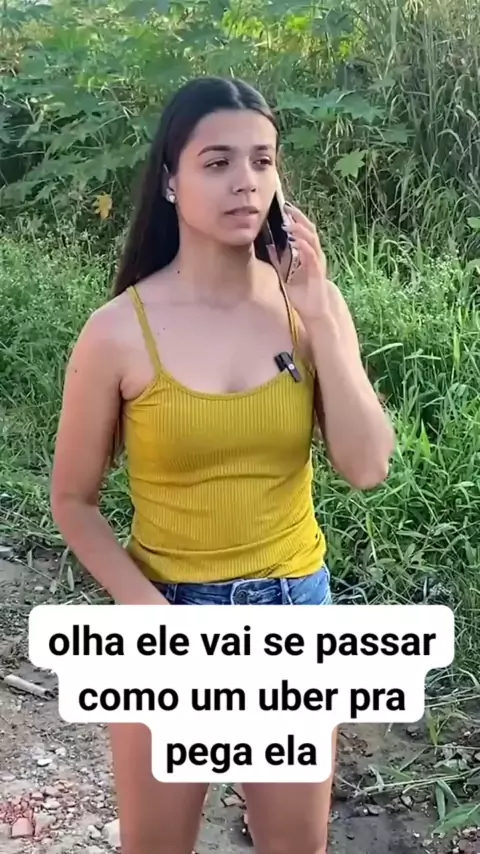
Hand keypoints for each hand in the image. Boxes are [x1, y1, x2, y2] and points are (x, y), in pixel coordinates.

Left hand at [280, 203, 332, 323]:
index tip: (284, 207)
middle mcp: (314, 254)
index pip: (302, 231)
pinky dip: (304, 245)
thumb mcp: (286, 274)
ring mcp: (317, 261)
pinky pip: (311, 254)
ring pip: (311, 239)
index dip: (295, 218)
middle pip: (309, 230)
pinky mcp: (317, 270)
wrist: (314, 310)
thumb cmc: (301, 293)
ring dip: (300, 229)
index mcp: (307, 253)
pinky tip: (295, 240)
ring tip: (289, 222)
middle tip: (287, 207)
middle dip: (298, 218)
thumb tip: (268, 247)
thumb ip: (279, 261)